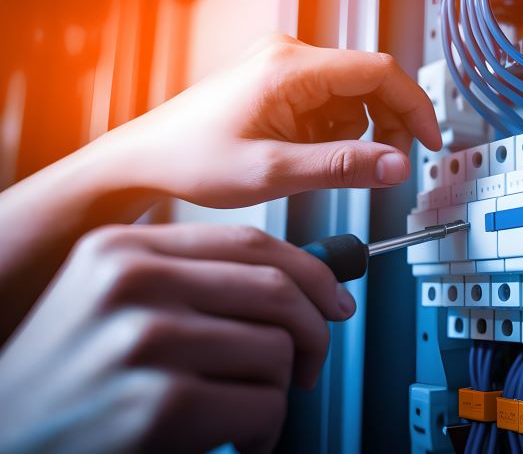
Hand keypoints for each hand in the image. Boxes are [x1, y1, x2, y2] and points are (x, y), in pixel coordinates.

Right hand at [0, 224, 350, 452]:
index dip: (310, 272)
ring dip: (279, 393)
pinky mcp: (161, 405)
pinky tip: (235, 440)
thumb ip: (192, 284)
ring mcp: (145, 341)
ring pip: (278, 351)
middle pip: (276, 291)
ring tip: (244, 413)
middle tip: (309, 366)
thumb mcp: (111, 306)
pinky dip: (265, 432)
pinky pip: (266, 406)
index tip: (335, 299)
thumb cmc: (69, 384)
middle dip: (313, 333)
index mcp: (121, 251)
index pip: (248, 242)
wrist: (7, 445)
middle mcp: (131, 284)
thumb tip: (301, 283)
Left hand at [93, 34, 441, 207]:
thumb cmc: (193, 160)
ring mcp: (283, 67)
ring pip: (352, 96)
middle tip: (381, 168)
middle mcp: (289, 56)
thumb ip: (342, 168)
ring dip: (355, 133)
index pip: (379, 71)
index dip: (414, 107)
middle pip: (370, 82)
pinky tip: (307, 154)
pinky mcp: (279, 82)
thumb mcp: (275, 172)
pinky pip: (329, 103)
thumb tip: (397, 166)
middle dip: (385, 126)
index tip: (429, 142)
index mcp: (290, 68)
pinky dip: (332, 132)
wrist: (148, 159)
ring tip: (321, 164)